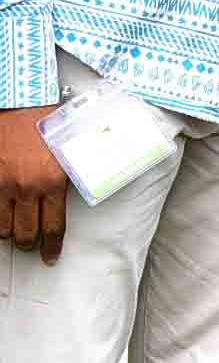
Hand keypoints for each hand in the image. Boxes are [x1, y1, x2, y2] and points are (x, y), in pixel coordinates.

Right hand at [0, 107, 66, 263]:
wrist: (21, 105)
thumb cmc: (47, 126)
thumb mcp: (67, 153)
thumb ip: (64, 179)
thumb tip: (69, 199)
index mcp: (53, 183)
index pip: (53, 227)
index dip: (51, 247)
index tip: (50, 257)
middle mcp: (27, 188)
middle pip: (25, 233)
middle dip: (28, 243)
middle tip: (31, 245)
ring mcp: (3, 186)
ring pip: (3, 227)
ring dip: (9, 232)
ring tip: (14, 231)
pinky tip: (1, 218)